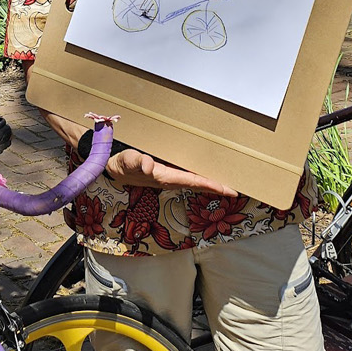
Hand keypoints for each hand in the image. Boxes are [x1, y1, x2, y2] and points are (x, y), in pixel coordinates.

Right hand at [106, 147, 237, 194]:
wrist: (114, 170)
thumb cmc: (122, 164)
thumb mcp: (128, 160)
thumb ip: (138, 162)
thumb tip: (148, 165)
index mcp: (166, 177)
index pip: (194, 182)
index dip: (212, 185)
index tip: (229, 190)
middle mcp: (171, 180)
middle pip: (200, 186)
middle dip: (218, 188)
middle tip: (237, 189)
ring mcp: (170, 178)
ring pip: (196, 183)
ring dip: (211, 184)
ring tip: (228, 183)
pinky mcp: (168, 175)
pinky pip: (190, 178)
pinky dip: (202, 178)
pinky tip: (207, 174)